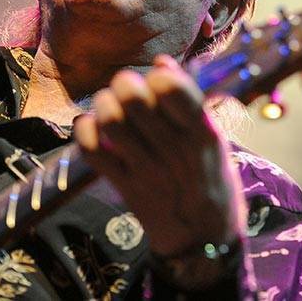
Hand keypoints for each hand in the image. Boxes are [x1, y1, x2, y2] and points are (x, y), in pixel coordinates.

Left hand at [72, 54, 245, 258]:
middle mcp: (174, 150)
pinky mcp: (124, 186)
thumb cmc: (212, 181)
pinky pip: (92, 151)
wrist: (203, 239)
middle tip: (128, 87)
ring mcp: (147, 170)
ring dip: (105, 104)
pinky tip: (94, 127)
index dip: (160, 76)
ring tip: (110, 104)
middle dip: (126, 83)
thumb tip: (163, 62)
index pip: (173, 90)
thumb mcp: (215, 141)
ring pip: (111, 120)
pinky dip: (86, 132)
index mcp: (203, 135)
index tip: (160, 78)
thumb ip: (190, 103)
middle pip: (134, 99)